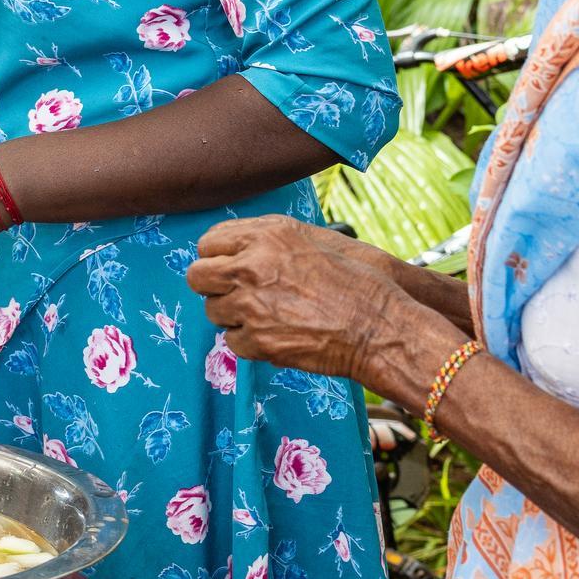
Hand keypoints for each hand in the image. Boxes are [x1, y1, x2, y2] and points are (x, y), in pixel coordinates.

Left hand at [184, 216, 438, 396]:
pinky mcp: (257, 341)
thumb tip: (235, 247)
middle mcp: (252, 266)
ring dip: (234, 316)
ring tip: (268, 316)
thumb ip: (269, 240)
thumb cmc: (357, 282)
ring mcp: (251, 305)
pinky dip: (250, 342)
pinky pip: (232, 341)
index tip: (226, 268)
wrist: (381, 326)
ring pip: (213, 311)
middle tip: (236, 294)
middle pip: (197, 276)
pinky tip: (278, 335)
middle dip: (214, 286)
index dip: (217, 257)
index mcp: (266, 235)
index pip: (208, 242)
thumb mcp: (314, 240)